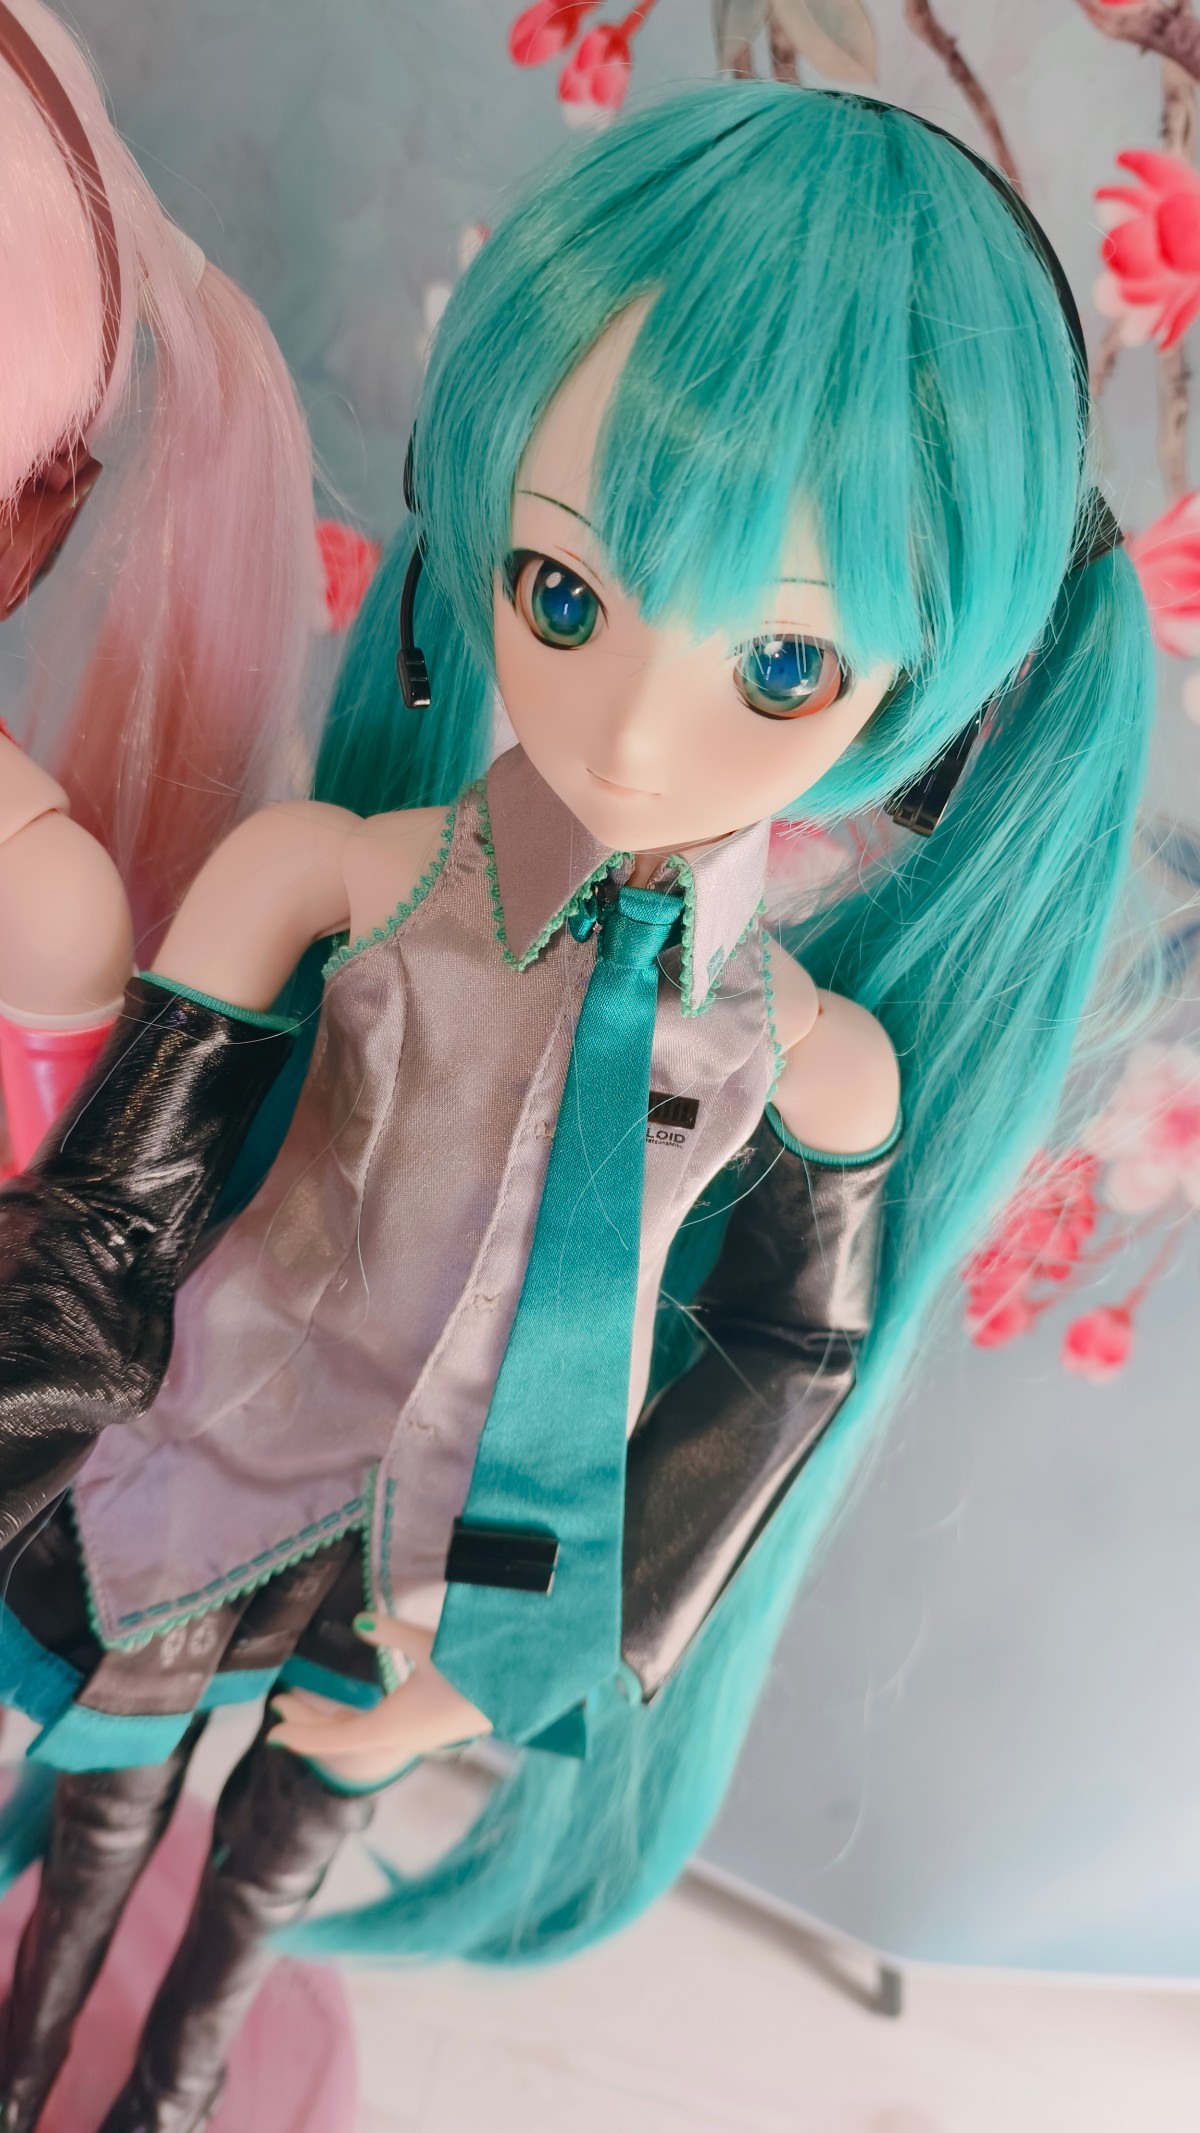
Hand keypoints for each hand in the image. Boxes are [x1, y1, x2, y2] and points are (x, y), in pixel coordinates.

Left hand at [267, 1615, 491, 1786]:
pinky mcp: (422, 1731)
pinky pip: (374, 1733)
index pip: (333, 1740)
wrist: (520, 1692)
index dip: (300, 1738)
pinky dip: (351, 1724)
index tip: (272, 1733)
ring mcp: (410, 1738)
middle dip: (307, 1724)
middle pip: (339, 1739)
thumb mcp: (430, 1643)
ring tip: (304, 1705)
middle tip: (281, 1708)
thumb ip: (391, 1632)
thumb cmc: (475, 1667)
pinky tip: (348, 1712)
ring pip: (358, 1736)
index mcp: (392, 1725)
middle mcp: (397, 1739)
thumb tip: (358, 1619)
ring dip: (329, 1723)